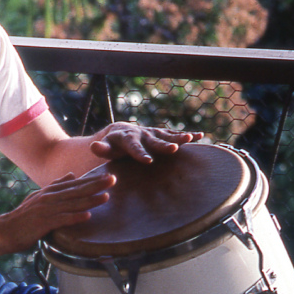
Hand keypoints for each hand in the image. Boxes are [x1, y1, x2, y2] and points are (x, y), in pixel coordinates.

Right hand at [0, 170, 115, 252]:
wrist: (5, 230)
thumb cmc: (24, 217)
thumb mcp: (39, 197)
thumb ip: (56, 186)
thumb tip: (72, 175)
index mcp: (50, 191)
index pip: (75, 184)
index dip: (92, 180)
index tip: (108, 176)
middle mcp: (49, 197)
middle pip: (76, 190)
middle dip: (96, 185)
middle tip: (112, 180)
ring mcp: (46, 210)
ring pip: (72, 203)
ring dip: (90, 200)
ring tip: (106, 197)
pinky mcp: (43, 223)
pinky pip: (62, 219)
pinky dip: (75, 217)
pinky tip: (88, 216)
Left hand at [89, 123, 203, 163]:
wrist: (119, 132)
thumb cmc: (111, 145)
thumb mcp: (105, 148)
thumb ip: (101, 149)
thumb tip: (93, 146)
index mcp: (127, 138)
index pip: (133, 147)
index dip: (140, 153)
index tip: (148, 161)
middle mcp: (141, 133)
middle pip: (153, 140)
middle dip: (163, 144)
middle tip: (173, 148)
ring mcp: (152, 133)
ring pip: (166, 135)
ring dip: (179, 136)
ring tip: (191, 139)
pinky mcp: (160, 133)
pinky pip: (174, 134)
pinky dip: (186, 135)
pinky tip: (200, 136)